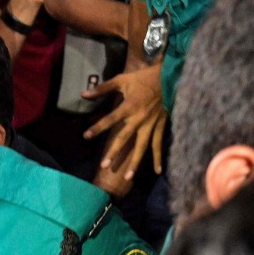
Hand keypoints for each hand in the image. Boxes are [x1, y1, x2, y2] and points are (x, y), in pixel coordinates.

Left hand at [82, 64, 167, 195]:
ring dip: (135, 162)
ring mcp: (151, 125)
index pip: (110, 119)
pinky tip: (158, 171)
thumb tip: (83, 94)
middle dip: (114, 152)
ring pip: (142, 147)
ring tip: (127, 177)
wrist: (170, 77)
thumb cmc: (144, 79)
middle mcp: (140, 118)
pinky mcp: (161, 126)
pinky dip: (159, 157)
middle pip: (124, 138)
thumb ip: (102, 89)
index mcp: (129, 106)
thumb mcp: (122, 80)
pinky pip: (159, 144)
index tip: (86, 136)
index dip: (98, 127)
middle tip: (104, 166)